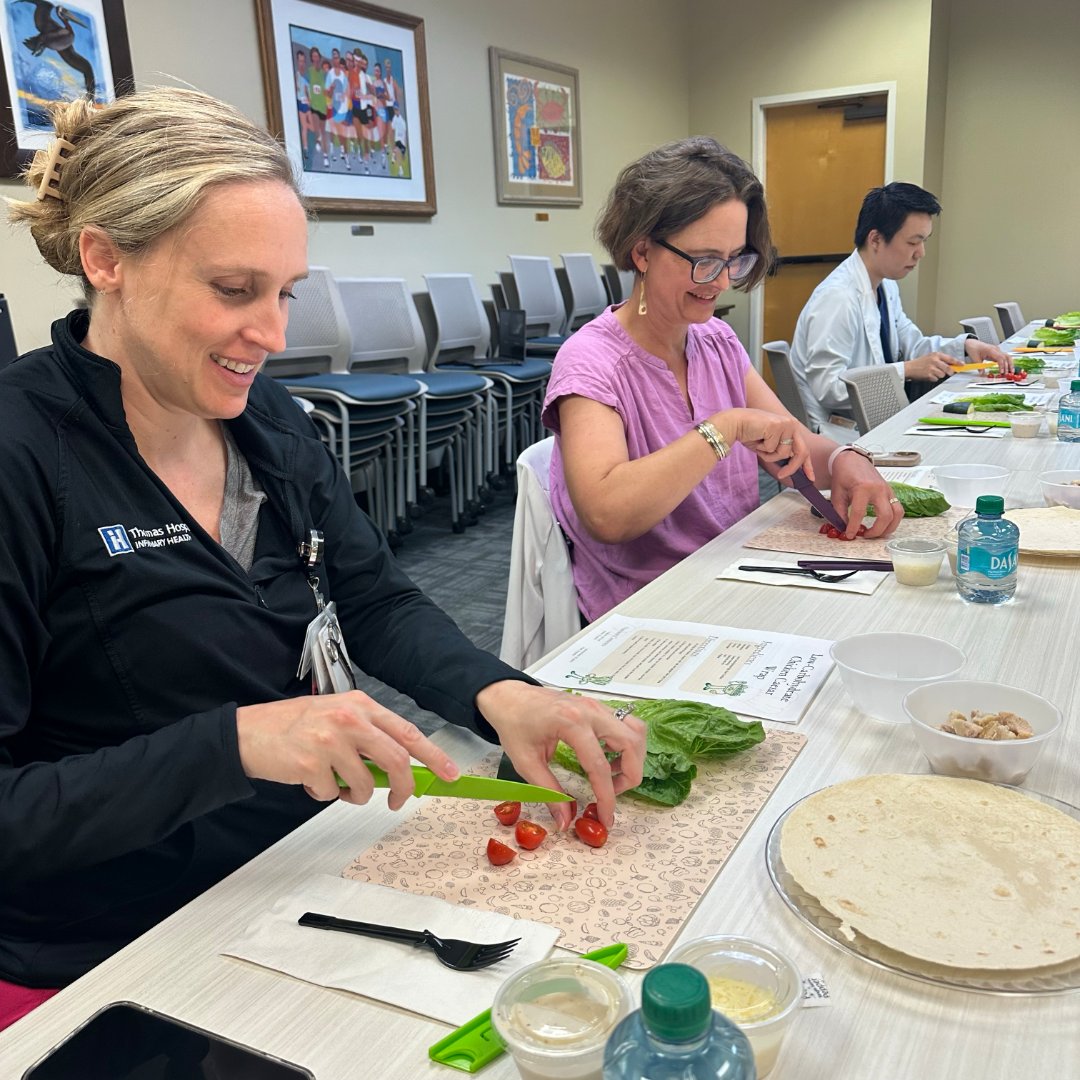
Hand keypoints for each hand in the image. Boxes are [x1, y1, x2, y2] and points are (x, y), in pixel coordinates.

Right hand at [236, 691, 459, 809]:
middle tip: (397, 801)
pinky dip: (323, 795)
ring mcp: (330, 741)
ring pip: (364, 785)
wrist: (248, 733)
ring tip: (334, 783)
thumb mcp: (337, 717)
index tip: (450, 774)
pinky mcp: (311, 764)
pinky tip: (308, 778)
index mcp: (360, 705)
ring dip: (353, 795)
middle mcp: (349, 718)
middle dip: (402, 788)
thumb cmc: (295, 727)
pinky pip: (332, 795)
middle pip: (396, 761)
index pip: (408, 732)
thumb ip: (369, 736)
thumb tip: (402, 769)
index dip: (433, 756)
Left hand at [475, 681, 645, 830]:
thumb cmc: (513, 725)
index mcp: (571, 723)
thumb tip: (565, 821)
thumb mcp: (526, 762)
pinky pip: (626, 724)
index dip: (607, 797)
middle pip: (631, 743)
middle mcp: (590, 711)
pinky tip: (606, 758)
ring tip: (610, 775)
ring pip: (635, 731)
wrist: (508, 696)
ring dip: (632, 758)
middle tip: (612, 793)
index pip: (600, 766)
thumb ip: (549, 792)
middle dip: (630, 775)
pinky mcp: (598, 706)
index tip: (606, 818)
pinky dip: (626, 745)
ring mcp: (597, 706)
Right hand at [723, 408, 813, 481]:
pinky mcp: (776, 426)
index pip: (804, 449)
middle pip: (800, 452)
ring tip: (760, 445)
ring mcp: (785, 424)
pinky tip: (757, 439)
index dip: (807, 465)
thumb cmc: (750, 434)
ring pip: (783, 453)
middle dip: (791, 467)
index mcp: (791, 428)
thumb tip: (789, 469)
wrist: (734, 423)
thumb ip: (781, 453)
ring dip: (769, 455)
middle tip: (782, 475)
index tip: (810, 478)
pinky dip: (762, 448)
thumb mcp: (770, 446)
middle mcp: (791, 424)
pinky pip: (772, 448)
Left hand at [829, 450, 904, 538]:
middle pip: (885, 516)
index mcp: (863, 488)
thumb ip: (840, 512)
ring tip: (877, 534)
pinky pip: (898, 509)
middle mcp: (879, 489)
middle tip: (866, 536)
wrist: (852, 460)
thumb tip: (843, 527)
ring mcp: (887, 490)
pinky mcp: (891, 492)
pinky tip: (883, 525)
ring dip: (889, 528)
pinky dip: (893, 520)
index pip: (860, 513)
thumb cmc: (844, 474)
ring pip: (897, 514)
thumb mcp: (837, 493)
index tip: (850, 534)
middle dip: (877, 531)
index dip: (854, 527)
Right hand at [903, 352, 961, 381]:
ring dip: (939, 375)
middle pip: (948, 368)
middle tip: (949, 373)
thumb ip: (941, 359)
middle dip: (950, 372)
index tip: (962, 365)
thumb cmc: (919, 363)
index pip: (950, 359)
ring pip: (943, 374)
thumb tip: (951, 364)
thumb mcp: (931, 357)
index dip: (957, 362)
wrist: (909, 368)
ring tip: (933, 372)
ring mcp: (932, 368)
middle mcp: (935, 361)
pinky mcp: (929, 375)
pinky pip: (936, 378)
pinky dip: (933, 378)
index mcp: (936, 355)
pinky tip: (929, 375)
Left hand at [965, 339, 1012, 372]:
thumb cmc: (974, 348)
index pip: (1000, 358)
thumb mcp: (974, 358)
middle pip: (1006, 357)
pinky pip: (1004, 357)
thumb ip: (979, 366)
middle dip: (1009, 365)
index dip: (1002, 365)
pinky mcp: (997, 352)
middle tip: (1009, 373)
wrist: (972, 343)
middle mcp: (996, 349)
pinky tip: (1007, 368)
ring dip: (1010, 364)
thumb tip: (982, 374)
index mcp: (991, 350)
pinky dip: (1007, 362)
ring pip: (1007, 356)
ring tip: (1011, 371)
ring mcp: (997, 350)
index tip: (1001, 371)